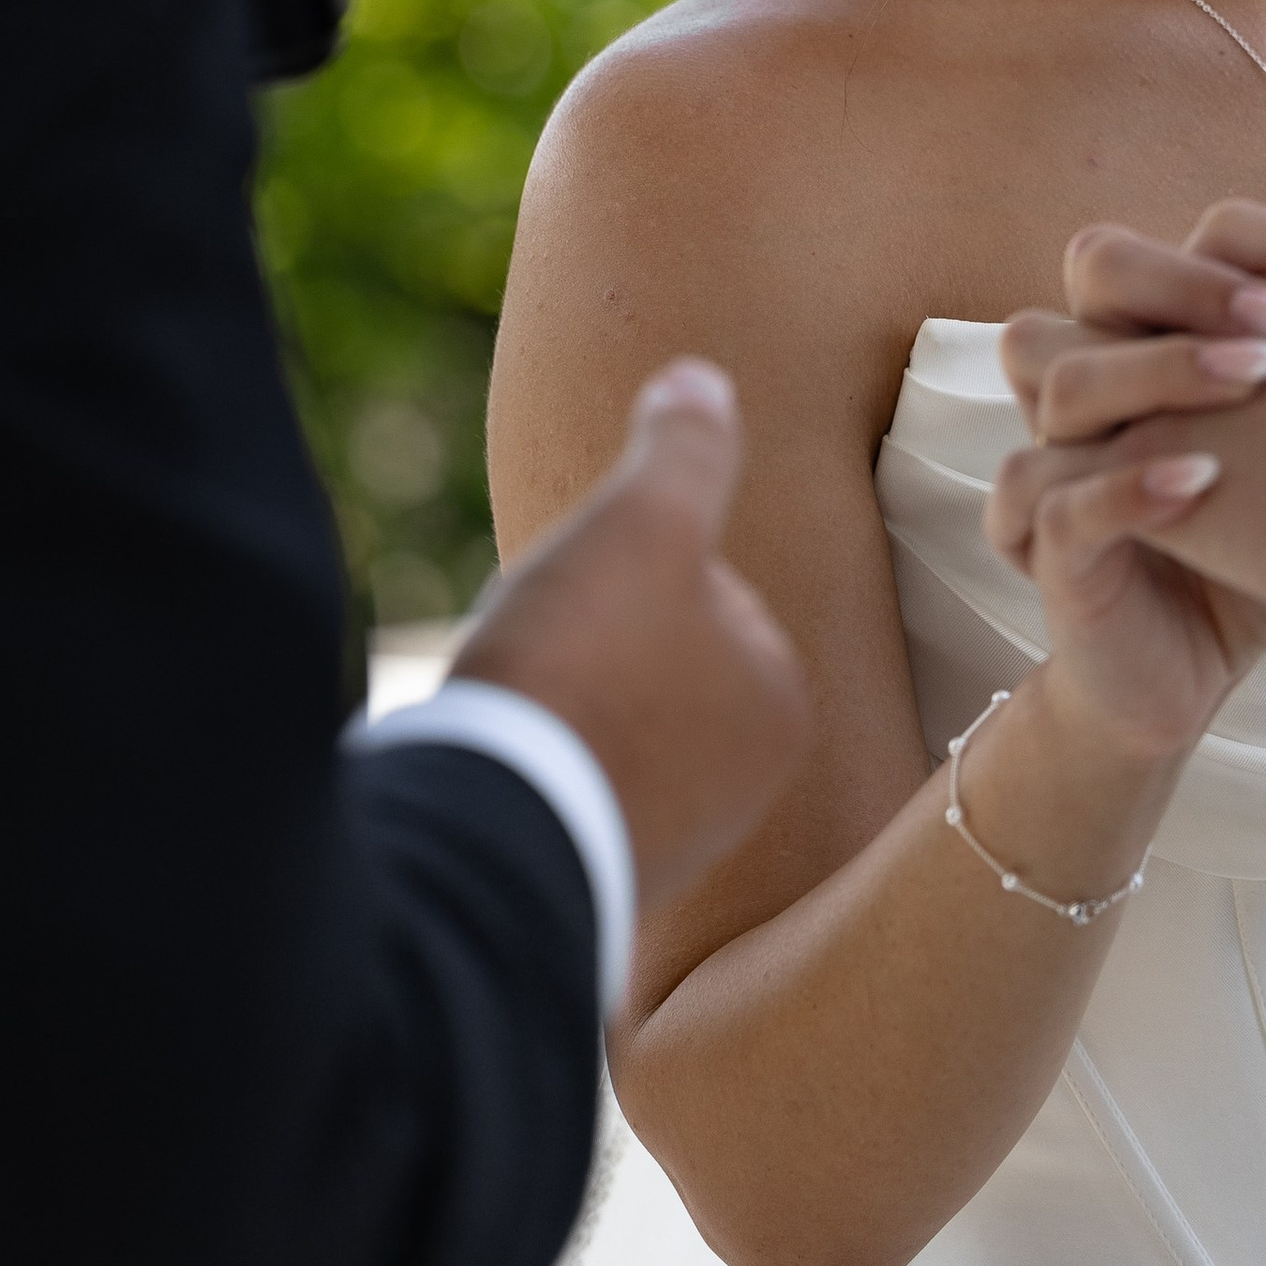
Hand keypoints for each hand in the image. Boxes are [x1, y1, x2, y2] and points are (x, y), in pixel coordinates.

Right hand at [451, 359, 811, 917]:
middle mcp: (743, 788)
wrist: (488, 833)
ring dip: (547, 703)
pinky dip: (525, 765)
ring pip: (592, 723)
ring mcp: (667, 845)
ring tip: (515, 714)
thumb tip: (705, 381)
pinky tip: (497, 767)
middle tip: (542, 658)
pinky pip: (556, 788)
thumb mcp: (644, 523)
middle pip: (641, 661)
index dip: (622, 570)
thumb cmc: (584, 666)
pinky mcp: (592, 883)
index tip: (585, 603)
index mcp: (777, 702)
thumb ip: (685, 450)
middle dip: (579, 644)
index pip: (695, 590)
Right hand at [989, 203, 1265, 626]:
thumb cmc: (1251, 559)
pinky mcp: (1042, 545)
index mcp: (1160, 342)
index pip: (1199, 238)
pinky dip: (1124, 482)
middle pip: (1099, 264)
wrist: (1185, 676)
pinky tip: (1201, 480)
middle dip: (1194, 282)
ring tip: (1253, 382)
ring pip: (1060, 371)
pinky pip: (1045, 492)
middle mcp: (1099, 383)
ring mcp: (1060, 456)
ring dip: (1159, 366)